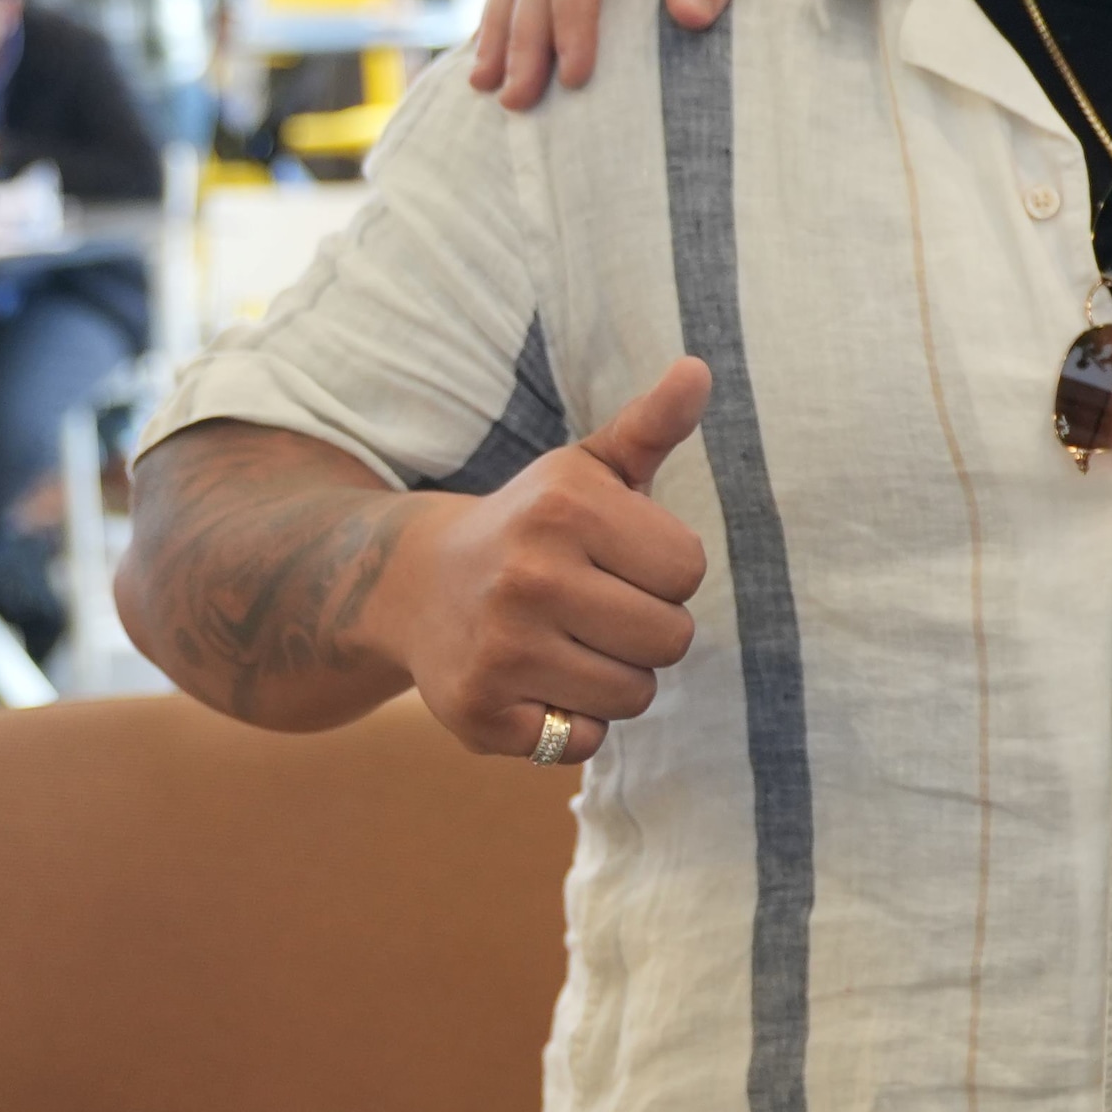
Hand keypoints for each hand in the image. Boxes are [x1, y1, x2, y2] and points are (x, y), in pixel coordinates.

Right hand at [371, 363, 715, 761]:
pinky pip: (582, 741)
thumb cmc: (533, 526)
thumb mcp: (587, 469)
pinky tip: (536, 683)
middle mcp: (528, 578)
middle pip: (671, 639)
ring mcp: (499, 650)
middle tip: (593, 607)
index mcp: (566, 509)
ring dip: (615, 679)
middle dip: (646, 628)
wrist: (412, 584)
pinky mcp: (478, 712)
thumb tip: (698, 370)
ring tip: (568, 644)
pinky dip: (571, 723)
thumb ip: (652, 426)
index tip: (617, 560)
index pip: (689, 571)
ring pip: (634, 696)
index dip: (663, 571)